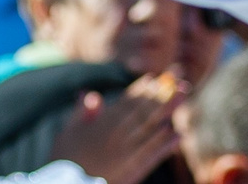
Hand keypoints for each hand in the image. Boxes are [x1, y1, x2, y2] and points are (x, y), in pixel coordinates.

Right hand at [52, 83, 186, 183]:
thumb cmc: (64, 160)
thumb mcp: (68, 132)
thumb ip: (82, 113)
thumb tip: (91, 93)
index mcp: (104, 123)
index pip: (127, 101)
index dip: (142, 89)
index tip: (155, 78)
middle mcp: (118, 134)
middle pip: (145, 109)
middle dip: (163, 93)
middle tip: (179, 79)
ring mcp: (127, 152)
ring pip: (152, 127)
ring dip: (170, 110)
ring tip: (183, 95)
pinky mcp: (133, 170)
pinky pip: (153, 155)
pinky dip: (166, 145)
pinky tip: (178, 135)